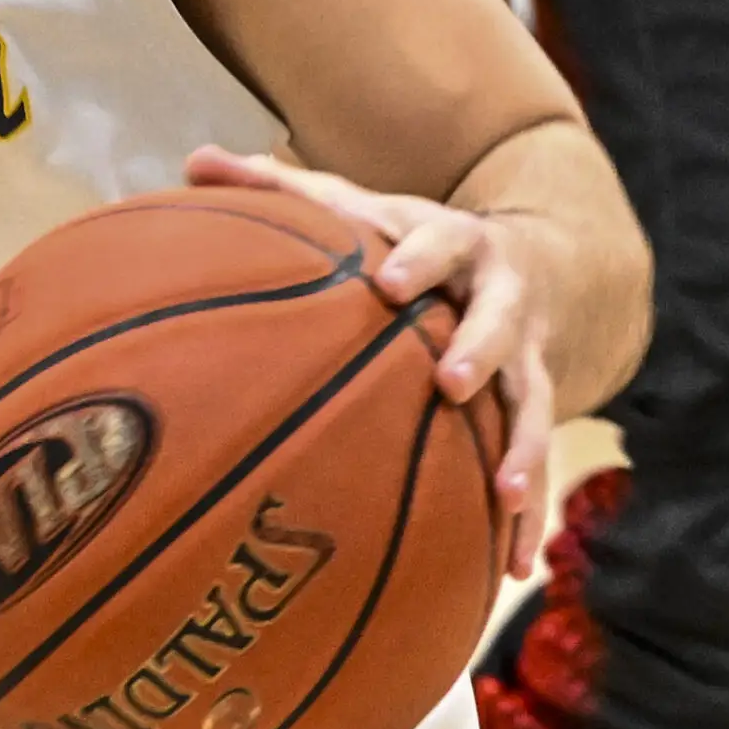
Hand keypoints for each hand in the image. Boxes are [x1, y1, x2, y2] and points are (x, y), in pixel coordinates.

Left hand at [187, 146, 556, 576]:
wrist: (526, 261)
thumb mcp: (360, 205)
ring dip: (524, 448)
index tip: (390, 282)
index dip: (419, 259)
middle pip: (499, 321)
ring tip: (508, 497)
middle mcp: (500, 298)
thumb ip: (282, 187)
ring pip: (533, 402)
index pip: (439, 242)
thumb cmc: (410, 240)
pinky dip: (526, 516)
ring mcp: (526, 356)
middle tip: (451, 383)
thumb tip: (194, 160)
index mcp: (452, 243)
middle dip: (480, 350)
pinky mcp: (532, 406)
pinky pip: (535, 463)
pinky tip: (510, 568)